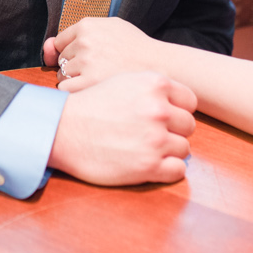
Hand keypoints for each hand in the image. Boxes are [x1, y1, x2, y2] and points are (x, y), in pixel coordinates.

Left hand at [45, 17, 161, 89]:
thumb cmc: (135, 49)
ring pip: (62, 77)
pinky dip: (75, 94)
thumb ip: (77, 34)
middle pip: (61, 60)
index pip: (60, 42)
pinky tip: (93, 92)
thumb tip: (46, 48)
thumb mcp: (110, 28)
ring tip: (99, 81)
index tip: (89, 60)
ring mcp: (86, 63)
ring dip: (75, 82)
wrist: (160, 66)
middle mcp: (84, 42)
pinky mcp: (89, 83)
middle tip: (98, 72)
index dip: (72, 54)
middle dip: (73, 68)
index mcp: (87, 26)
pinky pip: (66, 91)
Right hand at [46, 71, 197, 185]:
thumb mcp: (122, 82)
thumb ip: (152, 88)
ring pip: (184, 148)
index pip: (190, 101)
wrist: (62, 130)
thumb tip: (174, 102)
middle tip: (151, 135)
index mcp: (155, 84)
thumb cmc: (89, 105)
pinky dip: (167, 170)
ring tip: (145, 149)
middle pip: (188, 125)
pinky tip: (149, 164)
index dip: (178, 110)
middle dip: (174, 131)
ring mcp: (156, 139)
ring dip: (169, 151)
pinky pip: (178, 170)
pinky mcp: (149, 166)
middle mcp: (159, 110)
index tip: (165, 117)